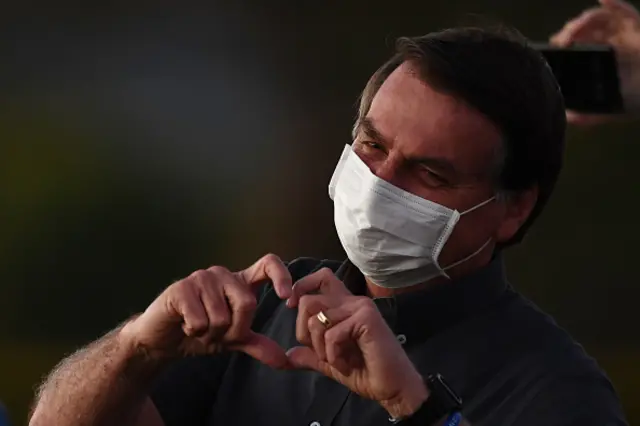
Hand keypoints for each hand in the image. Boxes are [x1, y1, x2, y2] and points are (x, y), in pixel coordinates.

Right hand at [120, 253, 291, 368]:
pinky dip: (194, 332)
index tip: (287, 299)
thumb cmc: (199, 333)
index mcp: (239, 282)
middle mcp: (223, 274)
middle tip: (215, 334)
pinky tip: (184, 325)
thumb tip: (285, 361)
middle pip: (247, 303)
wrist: (161, 341)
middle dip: (233, 330)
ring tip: (198, 328)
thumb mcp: (232, 340)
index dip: (282, 277)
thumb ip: (258, 345)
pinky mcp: (181, 288)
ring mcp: (201, 278)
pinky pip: (200, 320)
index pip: (268, 265)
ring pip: (222, 316)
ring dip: (210, 334)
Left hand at [286, 269, 428, 418]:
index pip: (321, 277)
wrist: (393, 388)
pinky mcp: (366, 319)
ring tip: (337, 361)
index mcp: (345, 305)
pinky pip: (332, 334)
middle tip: (320, 352)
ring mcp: (360, 308)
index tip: (292, 307)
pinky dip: (333, 356)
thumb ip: (310, 355)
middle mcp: (353, 301)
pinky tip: (346, 365)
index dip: (302, 287)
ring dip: (320, 348)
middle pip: (308, 301)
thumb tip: (287, 356)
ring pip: (316, 319)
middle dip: (303, 331)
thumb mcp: (330, 362)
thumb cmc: (367, 372)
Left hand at [551, 0, 639, 124]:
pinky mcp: (638, 28)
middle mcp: (612, 42)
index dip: (565, 42)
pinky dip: (614, 4)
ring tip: (571, 34)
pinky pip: (626, 12)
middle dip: (569, 32)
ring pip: (599, 19)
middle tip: (560, 42)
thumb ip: (588, 115)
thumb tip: (567, 116)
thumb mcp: (609, 109)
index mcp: (602, 58)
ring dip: (582, 22)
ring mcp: (625, 34)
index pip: (579, 44)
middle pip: (585, 29)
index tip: (554, 48)